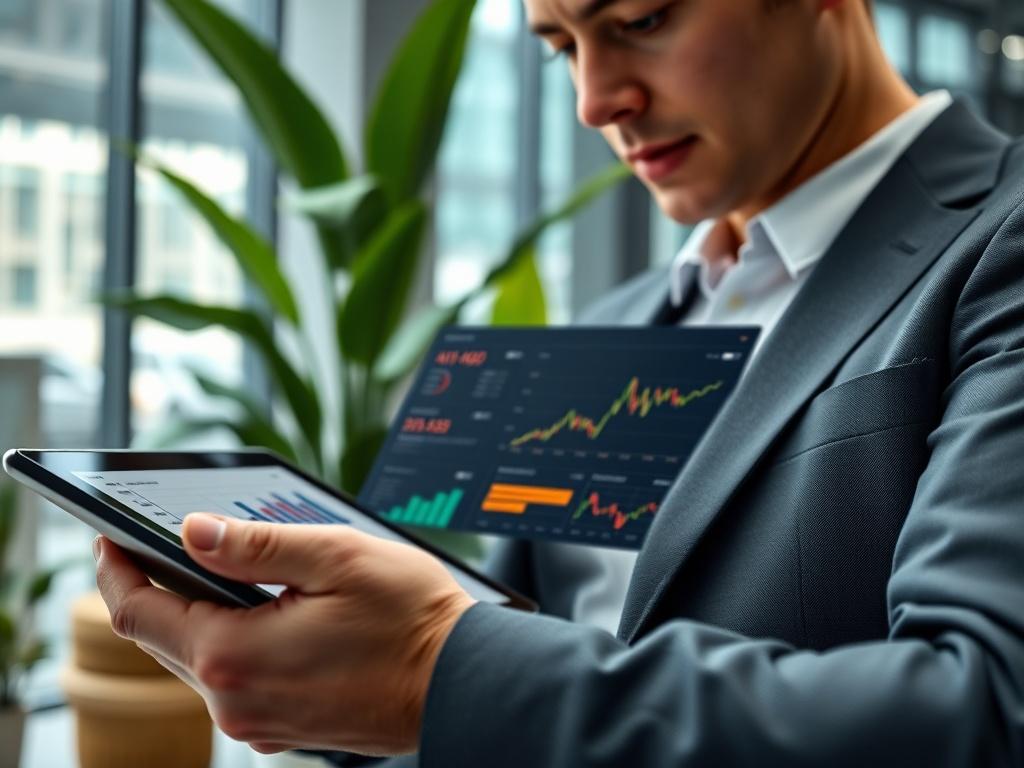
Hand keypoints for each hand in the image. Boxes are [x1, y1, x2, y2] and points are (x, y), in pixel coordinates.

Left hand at [94, 514, 475, 755]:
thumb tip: (192, 532)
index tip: (107, 537)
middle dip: (154, 590)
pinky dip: (231, 645)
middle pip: (164, 641)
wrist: (463, 683)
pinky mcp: (285, 729)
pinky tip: (259, 615)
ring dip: (195, 617)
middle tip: (156, 545)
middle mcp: (237, 703)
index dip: (114, 570)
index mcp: (235, 656)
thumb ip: (255, 545)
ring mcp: (260, 724)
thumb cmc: (411, 619)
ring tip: (215, 574)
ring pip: (199, 664)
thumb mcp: (335, 557)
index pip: (140, 613)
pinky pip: (235, 684)